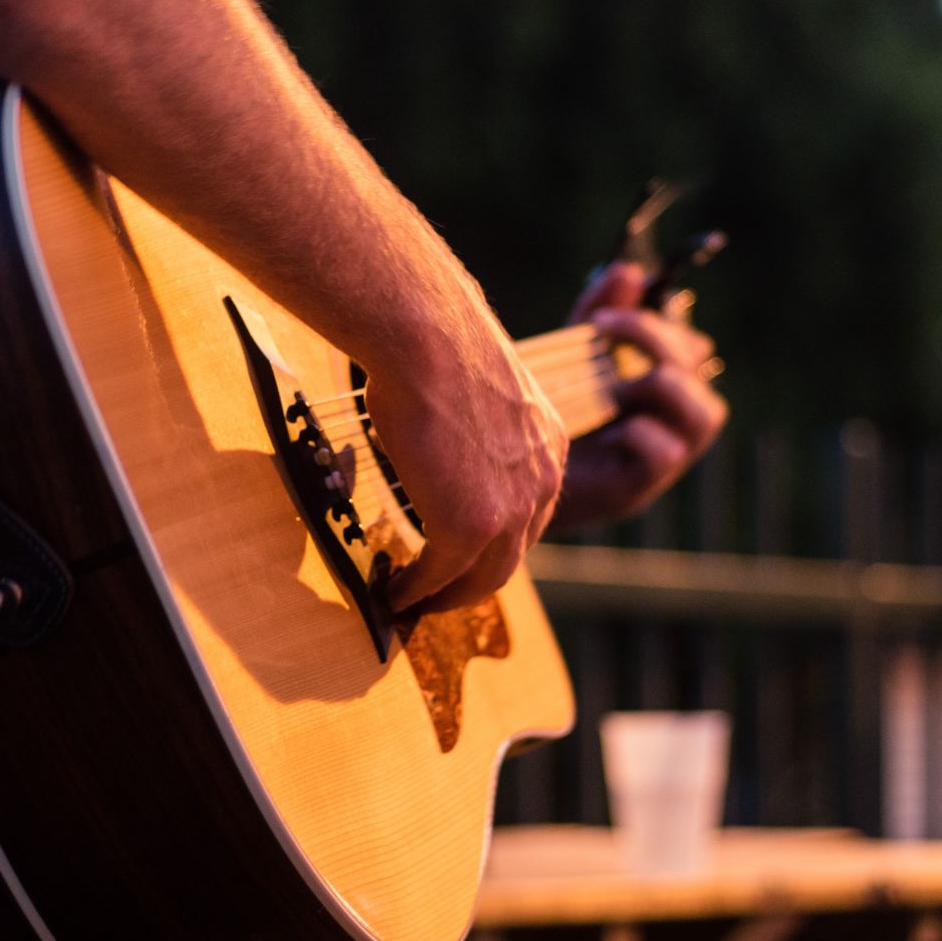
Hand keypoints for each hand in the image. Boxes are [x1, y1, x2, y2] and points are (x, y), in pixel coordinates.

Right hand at [366, 300, 567, 614]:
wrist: (426, 335)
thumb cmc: (434, 342)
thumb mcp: (474, 390)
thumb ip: (472, 425)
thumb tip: (436, 427)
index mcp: (547, 446)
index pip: (527, 513)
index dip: (492, 541)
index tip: (460, 554)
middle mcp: (543, 483)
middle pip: (510, 556)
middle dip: (471, 583)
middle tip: (435, 596)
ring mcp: (511, 510)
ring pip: (483, 577)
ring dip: (444, 598)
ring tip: (412, 605)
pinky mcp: (471, 527)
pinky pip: (442, 575)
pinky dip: (416, 591)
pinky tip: (394, 593)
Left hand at [548, 262, 727, 530]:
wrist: (508, 475)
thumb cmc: (547, 411)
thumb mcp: (570, 352)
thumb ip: (600, 312)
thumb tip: (629, 270)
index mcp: (663, 381)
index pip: (691, 342)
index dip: (657, 323)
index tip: (603, 317)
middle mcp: (675, 417)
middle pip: (699, 366)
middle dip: (652, 338)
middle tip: (601, 330)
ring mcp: (667, 454)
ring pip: (706, 413)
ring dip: (656, 386)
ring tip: (611, 388)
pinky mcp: (642, 485)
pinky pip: (665, 451)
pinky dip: (634, 434)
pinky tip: (603, 433)